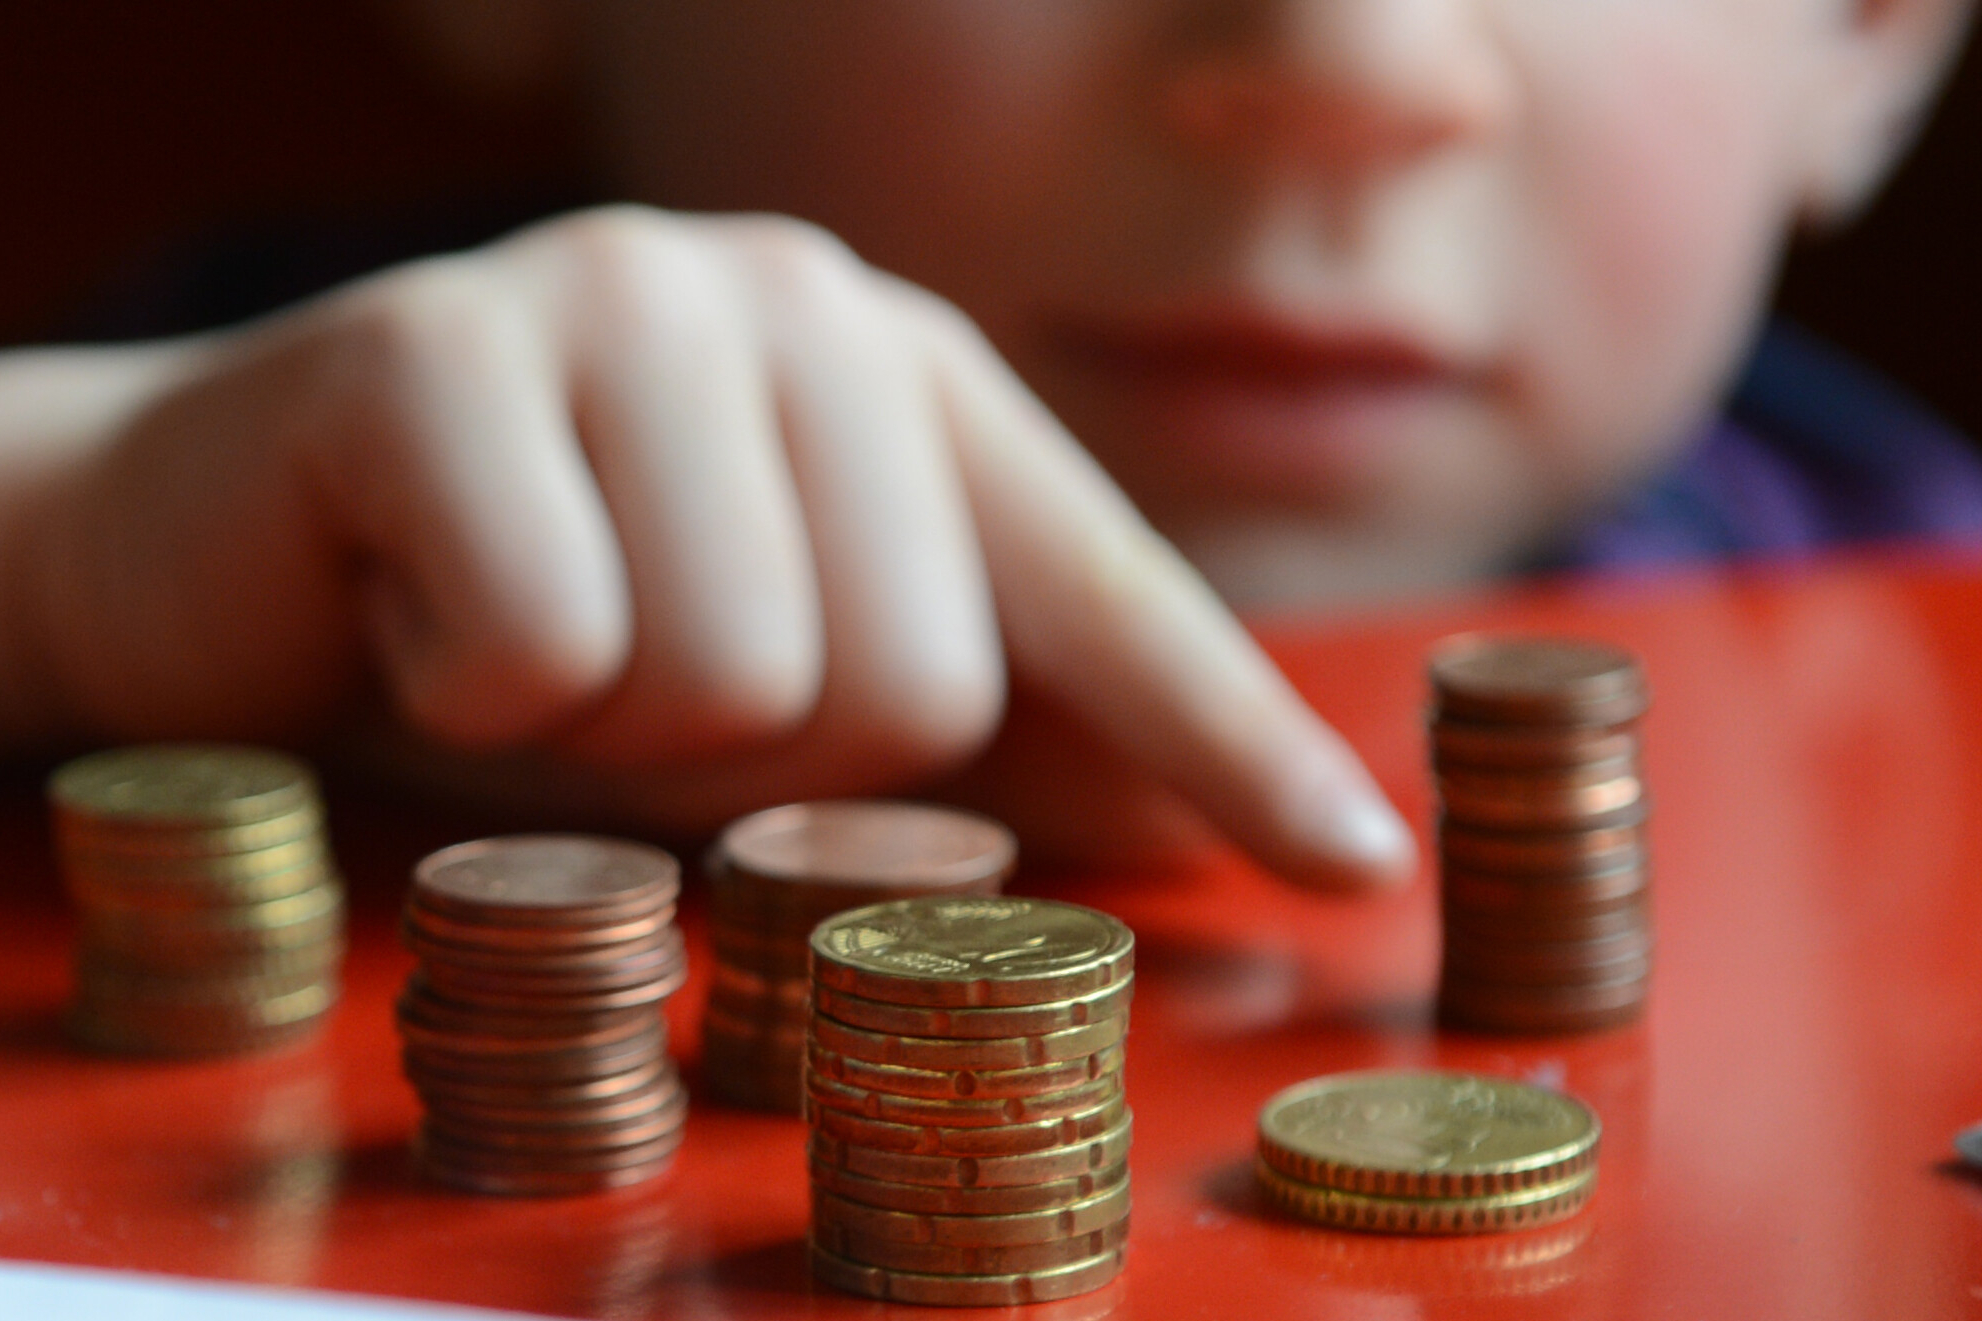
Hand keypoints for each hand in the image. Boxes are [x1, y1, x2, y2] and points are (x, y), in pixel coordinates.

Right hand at [1, 206, 1413, 888]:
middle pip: (911, 685)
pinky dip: (476, 687)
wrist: (234, 540)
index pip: (1107, 587)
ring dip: (616, 737)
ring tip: (531, 639)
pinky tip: (420, 605)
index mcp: (907, 377)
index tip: (1349, 864)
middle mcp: (792, 303)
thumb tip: (1193, 832)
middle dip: (758, 760)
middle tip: (638, 689)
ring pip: (736, 675)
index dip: (1226, 740)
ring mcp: (618, 299)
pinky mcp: (437, 345)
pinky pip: (550, 644)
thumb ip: (967, 735)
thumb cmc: (534, 619)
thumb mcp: (768, 684)